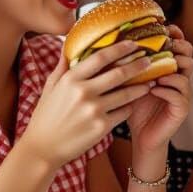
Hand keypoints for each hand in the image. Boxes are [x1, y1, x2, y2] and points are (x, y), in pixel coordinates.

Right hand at [22, 40, 152, 168]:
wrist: (43, 148)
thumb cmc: (46, 116)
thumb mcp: (50, 87)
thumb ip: (62, 66)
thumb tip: (68, 45)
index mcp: (71, 79)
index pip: (100, 58)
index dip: (120, 49)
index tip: (133, 44)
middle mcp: (83, 92)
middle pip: (118, 73)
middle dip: (137, 65)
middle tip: (148, 60)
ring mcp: (93, 110)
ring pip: (126, 94)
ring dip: (140, 87)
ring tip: (149, 83)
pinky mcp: (101, 127)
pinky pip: (123, 112)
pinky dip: (130, 107)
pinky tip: (133, 104)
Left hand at [127, 27, 192, 150]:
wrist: (141, 136)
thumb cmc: (135, 107)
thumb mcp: (131, 81)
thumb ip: (129, 64)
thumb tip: (114, 41)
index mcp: (169, 69)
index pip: (180, 47)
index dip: (177, 36)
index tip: (167, 28)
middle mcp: (179, 79)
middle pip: (189, 57)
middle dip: (178, 49)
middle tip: (165, 47)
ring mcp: (182, 95)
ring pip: (185, 76)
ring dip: (170, 70)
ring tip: (156, 72)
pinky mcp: (181, 110)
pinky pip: (179, 95)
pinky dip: (165, 90)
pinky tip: (152, 90)